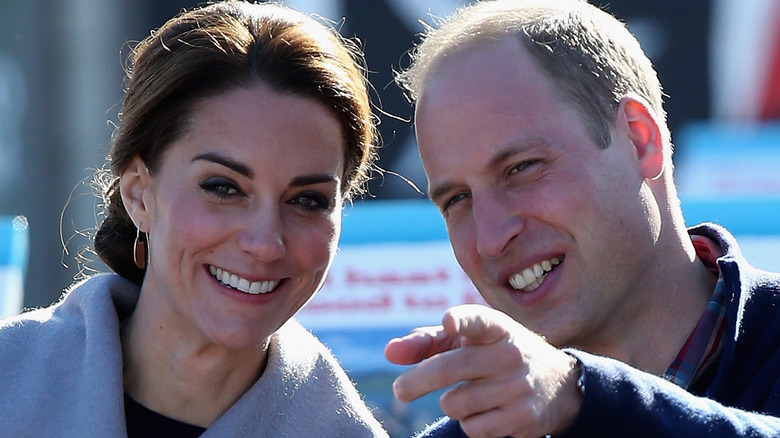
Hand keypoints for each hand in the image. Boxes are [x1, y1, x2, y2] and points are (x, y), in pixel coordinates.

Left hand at [385, 304, 582, 437]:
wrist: (559, 384)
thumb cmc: (497, 354)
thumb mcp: (470, 340)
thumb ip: (428, 342)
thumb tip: (391, 352)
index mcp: (497, 327)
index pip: (479, 320)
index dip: (462, 320)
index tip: (448, 321)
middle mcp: (509, 353)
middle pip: (450, 368)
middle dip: (417, 381)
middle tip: (399, 390)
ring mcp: (518, 387)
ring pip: (455, 403)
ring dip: (451, 403)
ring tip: (468, 395)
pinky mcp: (523, 417)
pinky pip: (472, 428)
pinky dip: (469, 423)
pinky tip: (485, 411)